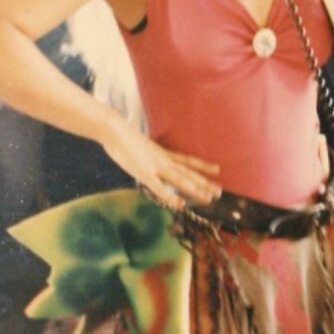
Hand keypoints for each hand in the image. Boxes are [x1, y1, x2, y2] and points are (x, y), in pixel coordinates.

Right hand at [101, 117, 221, 210]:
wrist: (113, 129)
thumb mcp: (138, 145)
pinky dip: (170, 196)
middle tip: (220, 192)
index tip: (217, 169)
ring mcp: (155, 167)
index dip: (202, 165)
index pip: (187, 161)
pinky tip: (181, 204)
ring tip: (209, 199)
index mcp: (162, 153)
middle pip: (188, 173)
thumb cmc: (121, 135)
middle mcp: (163, 160)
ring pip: (179, 180)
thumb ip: (145, 152)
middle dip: (204, 183)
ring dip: (195, 190)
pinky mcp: (144, 174)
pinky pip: (160, 188)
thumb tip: (145, 155)